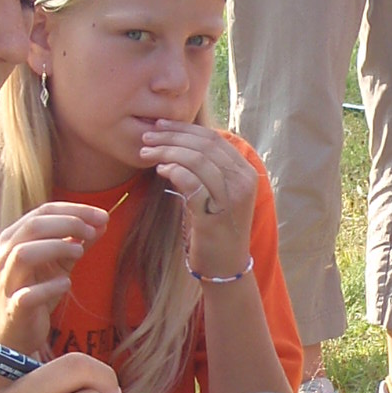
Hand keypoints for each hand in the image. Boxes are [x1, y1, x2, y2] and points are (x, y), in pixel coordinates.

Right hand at [0, 202, 108, 354]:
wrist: (14, 330)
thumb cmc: (36, 289)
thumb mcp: (59, 261)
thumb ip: (77, 241)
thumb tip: (102, 222)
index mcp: (15, 237)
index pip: (43, 211)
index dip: (75, 210)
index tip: (103, 215)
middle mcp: (6, 255)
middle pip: (33, 226)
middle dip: (68, 223)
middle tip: (93, 231)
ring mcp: (8, 281)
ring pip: (24, 254)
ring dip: (56, 247)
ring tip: (80, 251)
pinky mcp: (14, 308)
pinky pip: (28, 294)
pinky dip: (50, 287)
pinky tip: (66, 284)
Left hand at [138, 120, 256, 278]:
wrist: (226, 266)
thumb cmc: (216, 227)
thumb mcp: (219, 192)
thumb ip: (209, 168)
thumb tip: (181, 141)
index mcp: (245, 172)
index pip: (213, 138)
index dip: (184, 128)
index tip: (160, 126)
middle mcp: (242, 182)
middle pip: (204, 145)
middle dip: (171, 136)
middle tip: (147, 136)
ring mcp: (230, 199)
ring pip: (197, 160)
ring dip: (167, 151)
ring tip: (147, 153)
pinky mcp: (213, 216)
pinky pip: (191, 183)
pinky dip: (173, 171)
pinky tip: (160, 170)